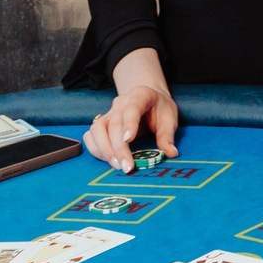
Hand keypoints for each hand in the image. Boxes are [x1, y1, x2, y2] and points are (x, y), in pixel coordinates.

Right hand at [86, 49, 176, 172]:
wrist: (148, 97)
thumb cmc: (159, 108)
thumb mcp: (169, 117)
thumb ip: (167, 135)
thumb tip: (171, 153)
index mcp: (140, 95)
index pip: (132, 108)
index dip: (129, 123)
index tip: (128, 140)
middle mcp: (120, 102)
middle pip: (114, 124)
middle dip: (119, 148)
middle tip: (127, 167)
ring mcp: (109, 112)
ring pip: (97, 128)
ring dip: (104, 149)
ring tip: (116, 165)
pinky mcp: (102, 122)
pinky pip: (91, 135)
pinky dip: (96, 148)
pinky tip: (107, 160)